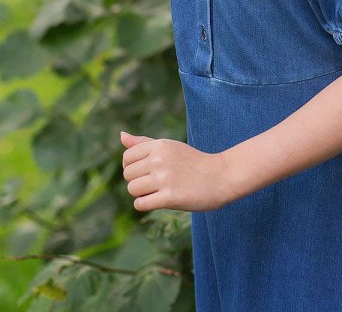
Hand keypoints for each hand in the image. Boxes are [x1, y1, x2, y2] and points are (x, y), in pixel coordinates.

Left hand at [120, 131, 235, 212]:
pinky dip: (144, 205)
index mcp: (159, 145)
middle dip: (136, 181)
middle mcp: (159, 159)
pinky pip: (141, 204)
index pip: (127, 158)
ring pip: (132, 189)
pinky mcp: (170, 197)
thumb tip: (121, 136)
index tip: (144, 172)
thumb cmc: (192, 162)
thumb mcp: (169, 147)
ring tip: (155, 192)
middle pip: (128, 175)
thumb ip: (143, 143)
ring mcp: (164, 178)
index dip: (131, 167)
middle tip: (153, 184)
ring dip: (140, 194)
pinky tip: (156, 201)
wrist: (220, 176)